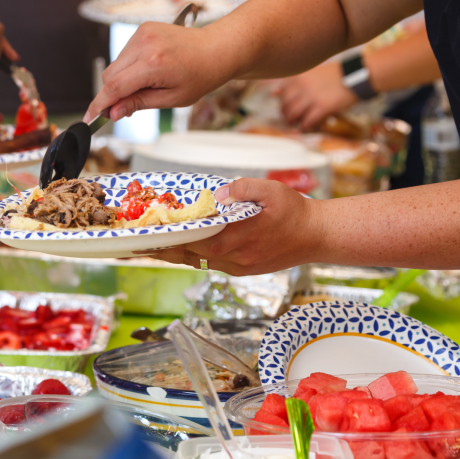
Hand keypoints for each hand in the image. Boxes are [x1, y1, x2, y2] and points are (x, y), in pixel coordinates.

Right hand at [85, 22, 230, 121]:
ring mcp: (142, 33)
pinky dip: (128, 67)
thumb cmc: (200, 76)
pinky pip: (124, 54)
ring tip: (145, 87)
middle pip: (109, 75)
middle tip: (124, 109)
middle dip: (111, 95)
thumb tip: (113, 113)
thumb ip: (138, 104)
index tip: (90, 118)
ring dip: (121, 81)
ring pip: (115, 65)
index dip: (99, 105)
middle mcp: (145, 44)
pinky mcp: (143, 28)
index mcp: (153, 63)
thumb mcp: (171, 99)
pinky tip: (146, 72)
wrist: (215, 49)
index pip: (114, 86)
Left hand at [147, 178, 323, 274]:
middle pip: (191, 256)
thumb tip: (218, 193)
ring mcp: (239, 266)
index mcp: (238, 239)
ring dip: (178, 254)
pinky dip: (196, 256)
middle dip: (165, 250)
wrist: (318, 236)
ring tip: (155, 247)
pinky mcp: (244, 270)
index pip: (194, 243)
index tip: (147, 239)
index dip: (169, 241)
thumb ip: (242, 188)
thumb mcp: (271, 190)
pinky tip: (185, 248)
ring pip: (200, 262)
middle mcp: (235, 258)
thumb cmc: (295, 211)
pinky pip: (213, 264)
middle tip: (141, 245)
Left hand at [275, 62, 357, 128]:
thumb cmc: (335, 74)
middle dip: (286, 115)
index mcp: (299, 77)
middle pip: (285, 106)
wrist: (356, 75)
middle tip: (290, 119)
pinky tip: (308, 126)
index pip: (282, 95)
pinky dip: (305, 126)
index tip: (287, 108)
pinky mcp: (322, 107)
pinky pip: (307, 121)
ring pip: (293, 115)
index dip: (283, 104)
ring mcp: (311, 97)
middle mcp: (302, 86)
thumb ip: (293, 83)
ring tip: (297, 123)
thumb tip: (273, 93)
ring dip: (293, 122)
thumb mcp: (312, 73)